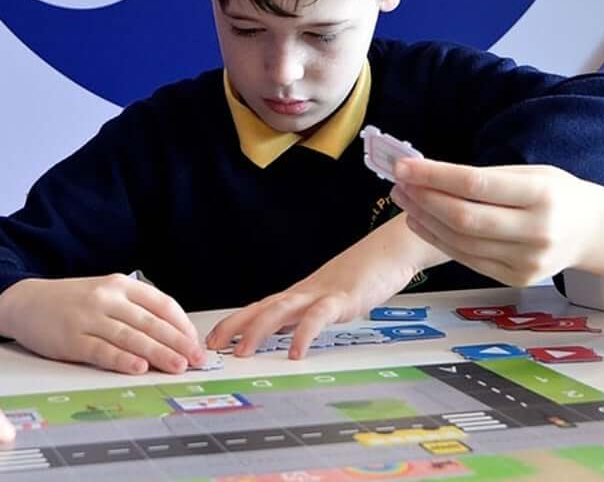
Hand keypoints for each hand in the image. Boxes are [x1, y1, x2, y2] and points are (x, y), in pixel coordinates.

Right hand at [0, 274, 204, 375]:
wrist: (26, 302)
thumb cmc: (70, 302)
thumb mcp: (104, 293)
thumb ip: (133, 309)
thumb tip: (169, 336)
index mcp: (119, 284)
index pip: (162, 303)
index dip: (182, 325)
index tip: (196, 342)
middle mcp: (106, 297)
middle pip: (151, 322)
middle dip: (178, 342)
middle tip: (197, 359)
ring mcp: (88, 318)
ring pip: (131, 337)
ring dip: (158, 353)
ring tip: (177, 366)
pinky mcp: (72, 339)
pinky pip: (103, 351)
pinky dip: (123, 360)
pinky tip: (139, 368)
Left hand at [204, 231, 421, 359]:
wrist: (390, 251)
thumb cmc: (363, 276)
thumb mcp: (329, 301)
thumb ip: (308, 316)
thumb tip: (287, 335)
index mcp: (300, 295)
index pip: (260, 307)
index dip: (235, 323)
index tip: (213, 339)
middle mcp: (304, 293)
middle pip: (262, 308)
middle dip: (235, 327)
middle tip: (214, 347)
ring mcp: (322, 293)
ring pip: (281, 310)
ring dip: (258, 330)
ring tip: (243, 352)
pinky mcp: (343, 299)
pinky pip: (318, 317)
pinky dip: (304, 334)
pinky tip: (295, 352)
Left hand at [390, 160, 603, 288]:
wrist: (591, 232)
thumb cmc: (556, 194)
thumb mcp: (531, 173)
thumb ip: (486, 176)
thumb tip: (429, 173)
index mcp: (542, 194)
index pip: (476, 183)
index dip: (434, 175)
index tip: (403, 166)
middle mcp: (537, 230)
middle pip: (464, 217)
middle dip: (424, 198)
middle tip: (398, 183)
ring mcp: (527, 261)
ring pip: (462, 241)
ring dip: (425, 219)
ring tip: (404, 199)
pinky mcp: (516, 279)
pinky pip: (468, 259)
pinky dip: (440, 240)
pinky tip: (422, 222)